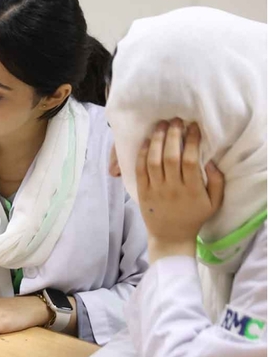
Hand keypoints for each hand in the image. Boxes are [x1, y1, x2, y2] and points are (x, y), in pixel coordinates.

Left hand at [137, 119, 224, 260]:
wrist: (170, 236)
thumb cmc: (194, 217)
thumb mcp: (214, 202)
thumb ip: (217, 182)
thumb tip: (210, 161)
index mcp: (192, 189)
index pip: (190, 160)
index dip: (191, 141)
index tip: (193, 127)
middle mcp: (172, 188)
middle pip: (170, 157)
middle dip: (173, 135)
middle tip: (175, 120)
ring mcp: (155, 190)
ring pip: (153, 161)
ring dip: (157, 140)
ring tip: (161, 125)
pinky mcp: (142, 191)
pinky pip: (140, 170)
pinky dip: (142, 154)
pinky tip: (147, 141)